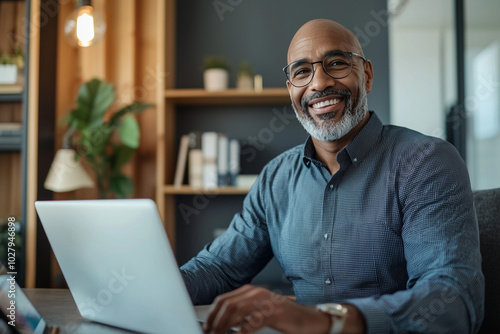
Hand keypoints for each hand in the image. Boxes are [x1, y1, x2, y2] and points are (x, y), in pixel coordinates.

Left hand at [203, 284, 331, 333]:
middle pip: (228, 304)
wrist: (309, 320)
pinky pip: (253, 321)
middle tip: (210, 333)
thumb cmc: (284, 318)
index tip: (206, 327)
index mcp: (251, 291)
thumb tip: (222, 323)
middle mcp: (257, 292)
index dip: (212, 314)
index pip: (224, 299)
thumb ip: (242, 314)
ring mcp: (266, 301)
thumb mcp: (259, 311)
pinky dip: (242, 331)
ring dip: (225, 326)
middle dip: (216, 321)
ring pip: (237, 311)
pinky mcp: (275, 312)